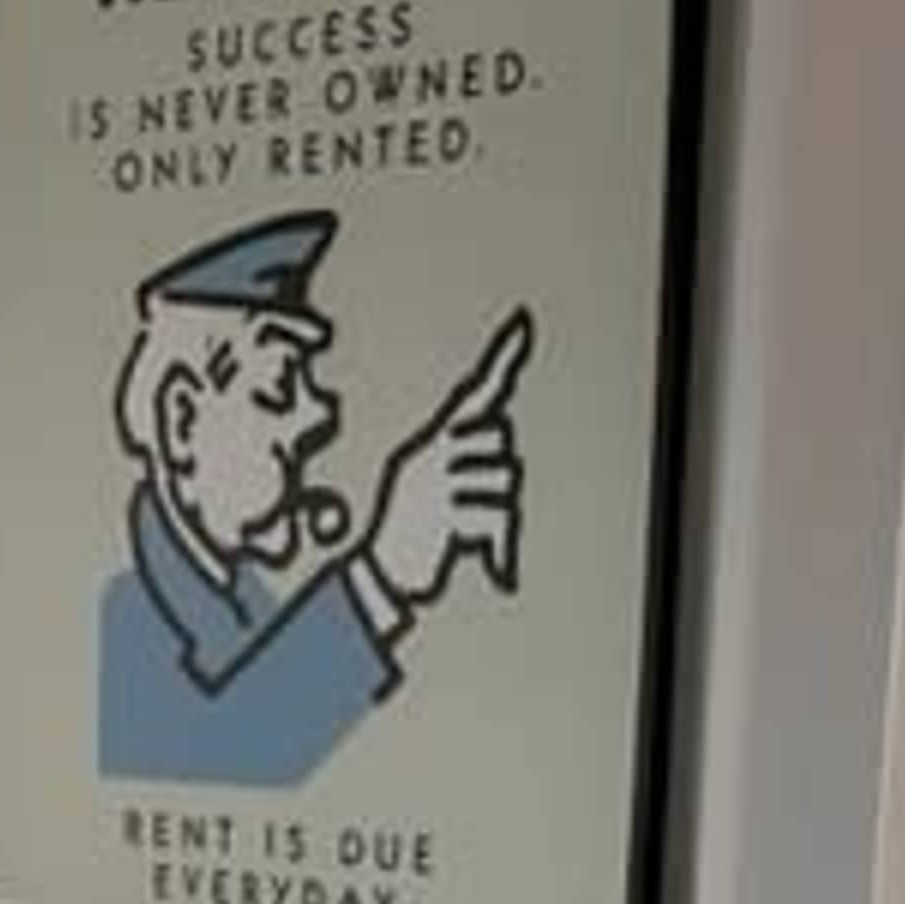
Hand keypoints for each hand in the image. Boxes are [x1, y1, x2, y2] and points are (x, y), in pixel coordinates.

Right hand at [364, 311, 533, 616]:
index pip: (476, 394)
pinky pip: (496, 517)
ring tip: (468, 534)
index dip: (502, 358)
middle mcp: (433, 454)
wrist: (382, 577)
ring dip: (497, 514)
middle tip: (474, 509)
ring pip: (504, 481)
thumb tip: (504, 460)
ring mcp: (437, 481)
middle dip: (498, 476)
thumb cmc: (412, 535)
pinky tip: (483, 558)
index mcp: (433, 445)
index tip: (522, 326)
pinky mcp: (445, 512)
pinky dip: (498, 545)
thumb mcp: (437, 491)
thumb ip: (470, 468)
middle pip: (499, 442)